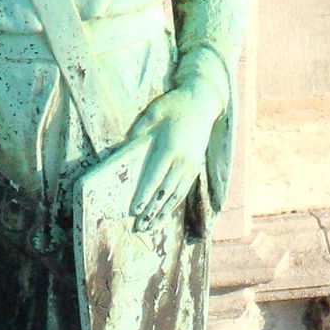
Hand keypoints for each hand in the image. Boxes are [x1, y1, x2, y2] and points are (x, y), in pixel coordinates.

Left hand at [124, 78, 219, 224]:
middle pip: (165, 192)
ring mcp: (191, 165)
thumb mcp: (156, 110)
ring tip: (151, 228)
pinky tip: (165, 214)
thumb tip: (126, 143)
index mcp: (171, 148)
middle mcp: (183, 161)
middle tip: (139, 227)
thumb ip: (141, 127)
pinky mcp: (196, 167)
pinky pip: (184, 190)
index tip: (136, 210)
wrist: (204, 101)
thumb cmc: (176, 104)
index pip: (155, 177)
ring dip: (163, 213)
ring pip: (176, 195)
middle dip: (152, 211)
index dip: (145, 195)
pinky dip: (174, 205)